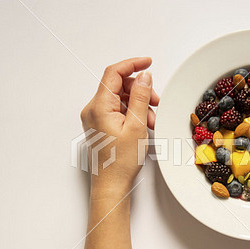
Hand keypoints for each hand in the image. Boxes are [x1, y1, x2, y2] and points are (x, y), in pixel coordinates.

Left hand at [80, 57, 158, 191]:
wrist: (111, 184)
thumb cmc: (121, 162)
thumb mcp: (137, 126)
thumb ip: (141, 97)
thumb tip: (144, 77)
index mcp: (98, 107)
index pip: (114, 73)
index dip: (132, 64)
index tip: (148, 62)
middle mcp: (93, 110)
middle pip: (118, 86)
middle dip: (140, 90)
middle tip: (156, 101)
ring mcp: (95, 118)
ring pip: (119, 98)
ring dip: (138, 104)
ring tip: (152, 120)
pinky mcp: (100, 125)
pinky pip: (117, 110)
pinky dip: (132, 113)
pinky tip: (143, 124)